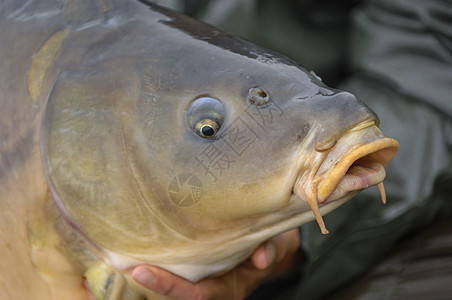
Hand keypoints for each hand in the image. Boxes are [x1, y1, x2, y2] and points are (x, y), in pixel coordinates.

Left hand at [132, 229, 301, 299]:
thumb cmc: (276, 242)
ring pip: (177, 281)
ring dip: (153, 273)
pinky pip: (180, 269)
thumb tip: (260, 259)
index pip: (197, 294)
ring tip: (123, 256)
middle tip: (124, 265)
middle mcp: (215, 287)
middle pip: (179, 292)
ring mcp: (207, 277)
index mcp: (232, 287)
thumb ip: (272, 249)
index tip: (144, 272)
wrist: (275, 244)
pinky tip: (140, 247)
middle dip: (152, 282)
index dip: (171, 286)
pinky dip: (162, 262)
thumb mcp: (280, 243)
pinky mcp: (202, 265)